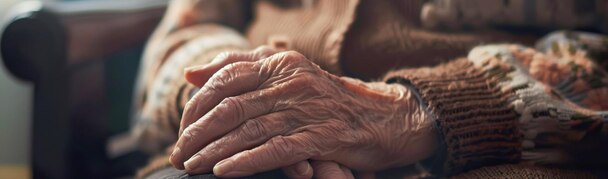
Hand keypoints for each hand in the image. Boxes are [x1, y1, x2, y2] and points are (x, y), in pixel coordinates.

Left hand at [181, 46, 354, 177]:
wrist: (383, 117)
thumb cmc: (328, 99)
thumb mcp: (287, 73)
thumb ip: (241, 68)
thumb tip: (191, 74)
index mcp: (280, 64)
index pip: (225, 77)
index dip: (197, 104)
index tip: (182, 128)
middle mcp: (292, 82)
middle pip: (231, 106)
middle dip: (198, 133)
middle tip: (179, 154)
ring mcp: (307, 109)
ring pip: (248, 130)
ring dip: (214, 151)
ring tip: (192, 166)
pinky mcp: (321, 137)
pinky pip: (276, 150)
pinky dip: (246, 162)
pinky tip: (224, 172)